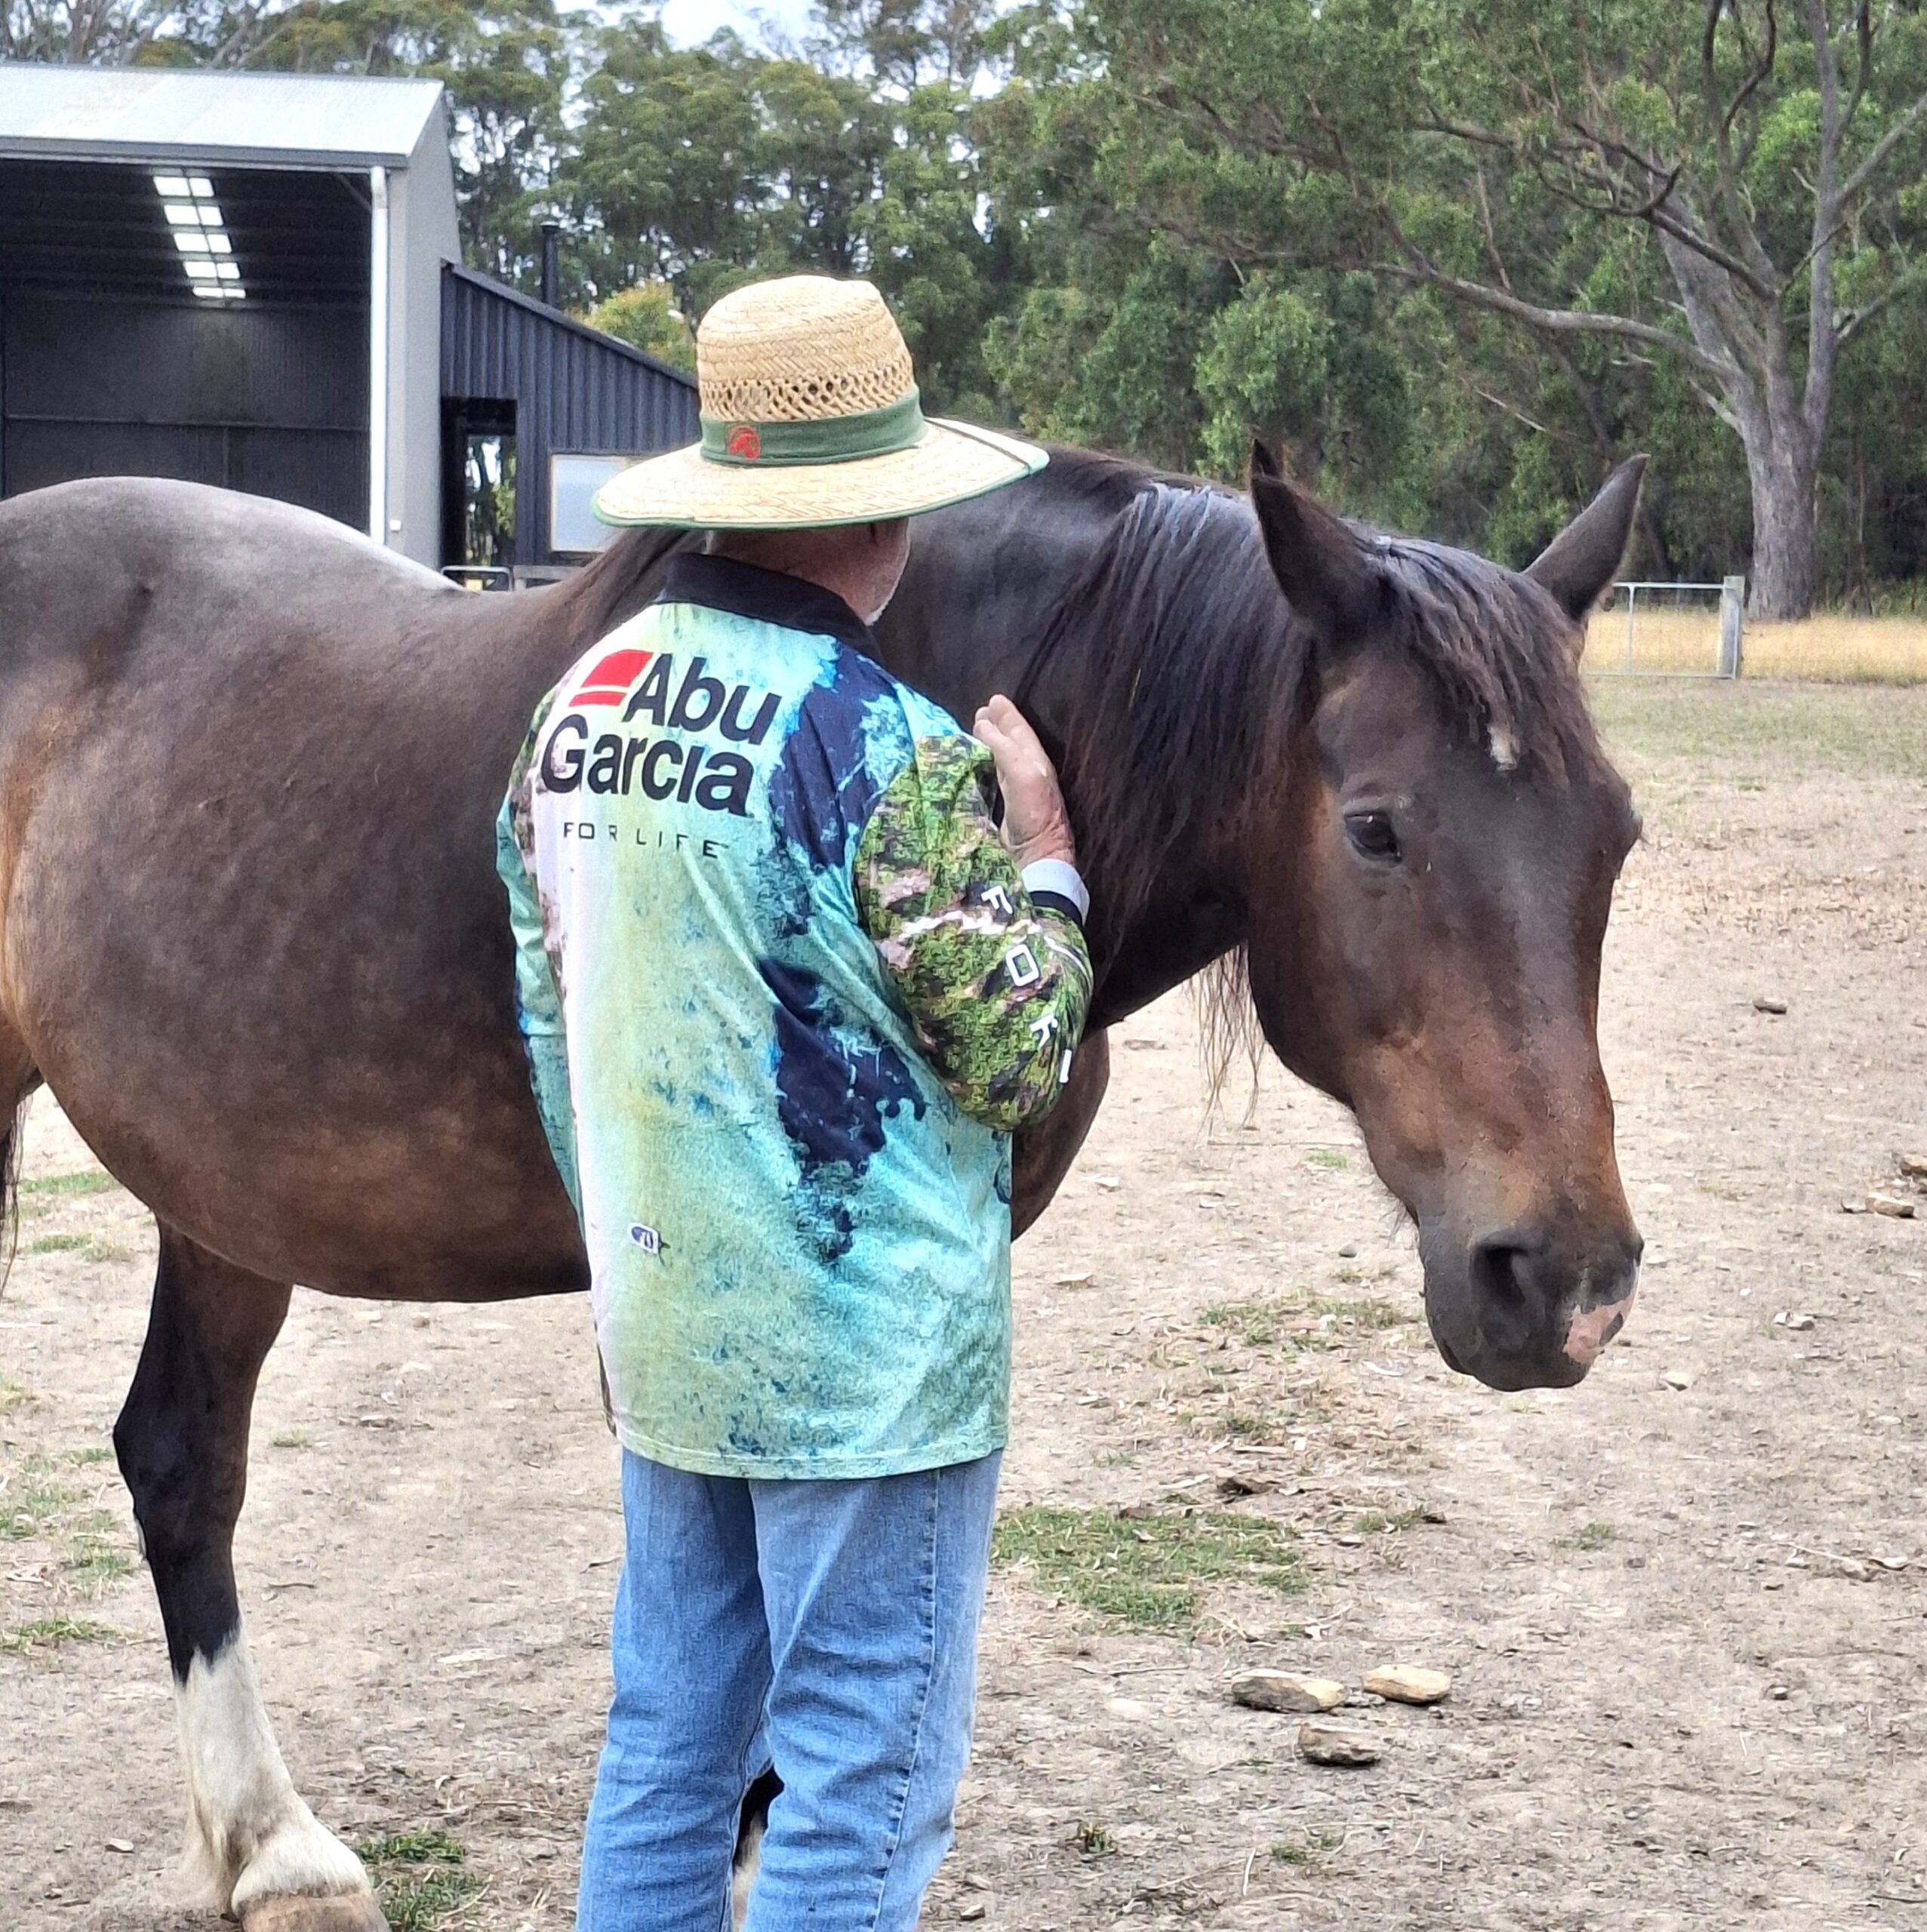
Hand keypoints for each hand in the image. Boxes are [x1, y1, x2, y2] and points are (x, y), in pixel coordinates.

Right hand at [973, 694, 1075, 869]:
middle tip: (981, 709)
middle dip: (997, 724)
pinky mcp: (1002, 807)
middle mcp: (1027, 772)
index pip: (1020, 731)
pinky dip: (983, 762)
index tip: (994, 699)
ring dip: (989, 741)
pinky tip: (974, 761)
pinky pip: (992, 775)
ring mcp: (1015, 790)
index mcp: (1035, 761)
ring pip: (1001, 757)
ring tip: (975, 727)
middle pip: (1011, 741)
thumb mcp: (1022, 773)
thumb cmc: (1034, 813)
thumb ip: (1003, 748)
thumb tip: (983, 723)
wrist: (1035, 856)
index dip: (1008, 715)